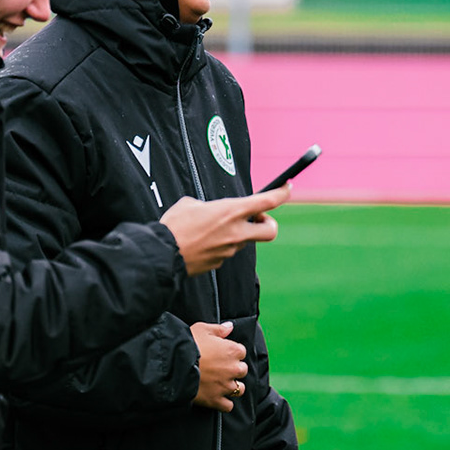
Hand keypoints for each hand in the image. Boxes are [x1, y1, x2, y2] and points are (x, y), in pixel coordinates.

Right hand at [159, 185, 288, 275]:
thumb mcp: (191, 204)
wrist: (162, 254)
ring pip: (245, 240)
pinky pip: (227, 251)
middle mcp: (236, 232)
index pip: (267, 202)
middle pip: (271, 230)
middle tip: (255, 218)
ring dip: (236, 233)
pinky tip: (202, 242)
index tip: (287, 188)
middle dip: (268, 223)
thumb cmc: (174, 225)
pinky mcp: (220, 262)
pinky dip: (220, 245)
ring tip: (212, 229)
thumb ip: (208, 206)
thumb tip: (209, 212)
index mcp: (231, 211)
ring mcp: (230, 249)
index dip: (281, 193)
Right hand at [192, 320, 247, 410]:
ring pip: (239, 389)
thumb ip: (219, 329)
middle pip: (242, 370)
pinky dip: (224, 403)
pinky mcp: (216, 400)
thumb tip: (230, 327)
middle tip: (220, 368)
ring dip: (232, 386)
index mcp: (232, 350)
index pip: (241, 352)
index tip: (222, 354)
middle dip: (233, 369)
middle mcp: (233, 369)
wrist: (173, 364)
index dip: (231, 352)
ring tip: (221, 384)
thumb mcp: (202, 329)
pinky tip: (217, 398)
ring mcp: (225, 386)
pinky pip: (228, 406)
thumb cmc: (187, 344)